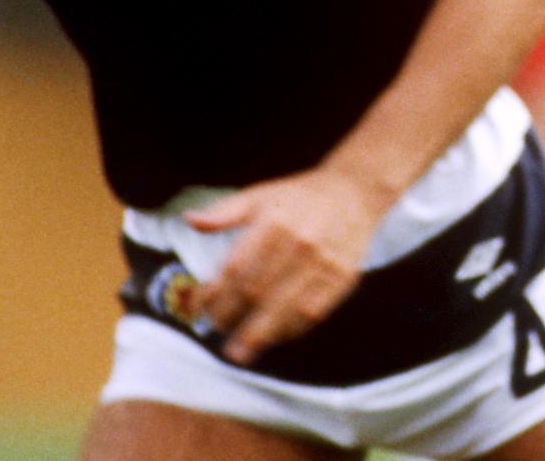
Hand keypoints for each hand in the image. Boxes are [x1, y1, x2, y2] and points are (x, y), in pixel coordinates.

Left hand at [185, 166, 385, 366]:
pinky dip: (291, 330)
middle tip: (217, 332)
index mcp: (274, 222)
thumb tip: (189, 221)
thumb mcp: (261, 195)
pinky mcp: (343, 277)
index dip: (215, 294)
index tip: (200, 309)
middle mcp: (299, 243)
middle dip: (233, 318)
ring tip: (240, 352)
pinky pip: (313, 312)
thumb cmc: (300, 197)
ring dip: (260, 335)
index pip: (236, 268)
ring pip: (286, 308)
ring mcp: (324, 262)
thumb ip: (225, 211)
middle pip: (258, 292)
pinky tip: (274, 338)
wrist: (355, 192)